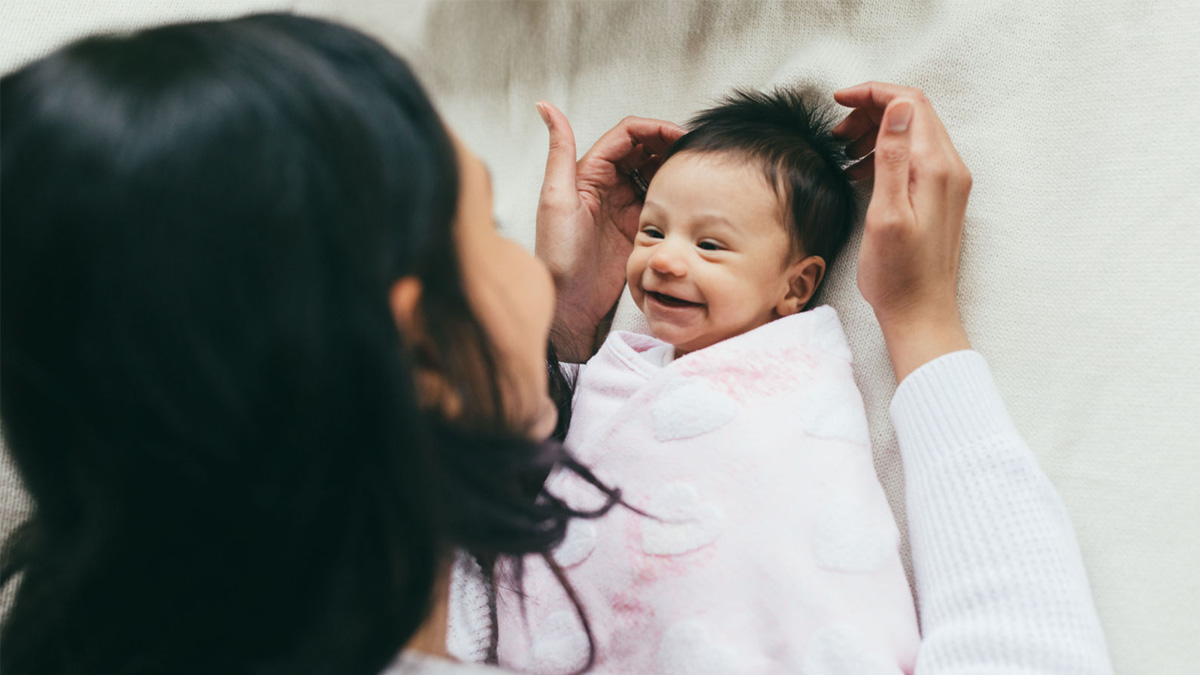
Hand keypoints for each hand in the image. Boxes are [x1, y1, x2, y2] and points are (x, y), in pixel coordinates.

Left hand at [534, 102, 683, 361]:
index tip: (680, 135)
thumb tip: (546, 106)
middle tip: (696, 151)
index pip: (626, 135)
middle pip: (644, 150)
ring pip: (654, 173)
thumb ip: (559, 151)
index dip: (654, 129)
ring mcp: (623, 207)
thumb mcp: (556, 199)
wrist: (569, 304)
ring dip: (674, 166)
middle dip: (669, 143)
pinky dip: (675, 193)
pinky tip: (691, 195)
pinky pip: (660, 201)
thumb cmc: (557, 256)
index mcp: (587, 172)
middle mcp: (606, 185)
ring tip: (698, 169)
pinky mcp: (637, 228)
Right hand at [833, 82, 972, 381]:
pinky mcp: (939, 196)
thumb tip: (898, 108)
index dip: (873, 93)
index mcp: (937, 168)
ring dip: (876, 131)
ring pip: (912, 133)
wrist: (921, 313)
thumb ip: (894, 157)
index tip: (837, 102)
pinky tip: (859, 171)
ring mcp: (947, 182)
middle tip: (835, 133)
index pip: (910, 104)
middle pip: (913, 113)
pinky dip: (884, 152)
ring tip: (842, 151)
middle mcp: (949, 169)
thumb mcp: (887, 214)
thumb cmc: (898, 274)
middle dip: (871, 110)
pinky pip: (914, 157)